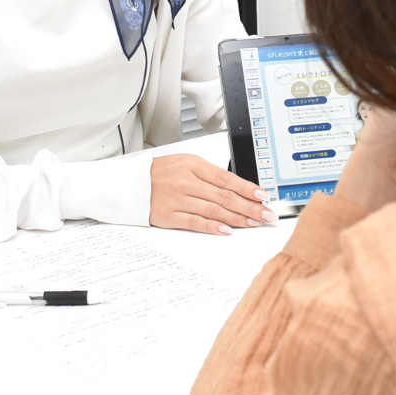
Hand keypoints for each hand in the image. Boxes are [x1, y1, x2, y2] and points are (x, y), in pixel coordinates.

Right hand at [149, 154, 274, 233]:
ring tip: (253, 223)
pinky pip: (195, 222)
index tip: (263, 196)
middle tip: (266, 214)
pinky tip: (227, 231)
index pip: (226, 178)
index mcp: (193, 164)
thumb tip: (236, 188)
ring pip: (213, 210)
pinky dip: (213, 227)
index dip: (247, 188)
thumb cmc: (160, 172)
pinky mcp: (168, 216)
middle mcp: (186, 181)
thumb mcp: (185, 163)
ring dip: (237, 218)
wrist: (129, 182)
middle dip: (249, 207)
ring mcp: (177, 199)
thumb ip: (208, 174)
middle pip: (224, 196)